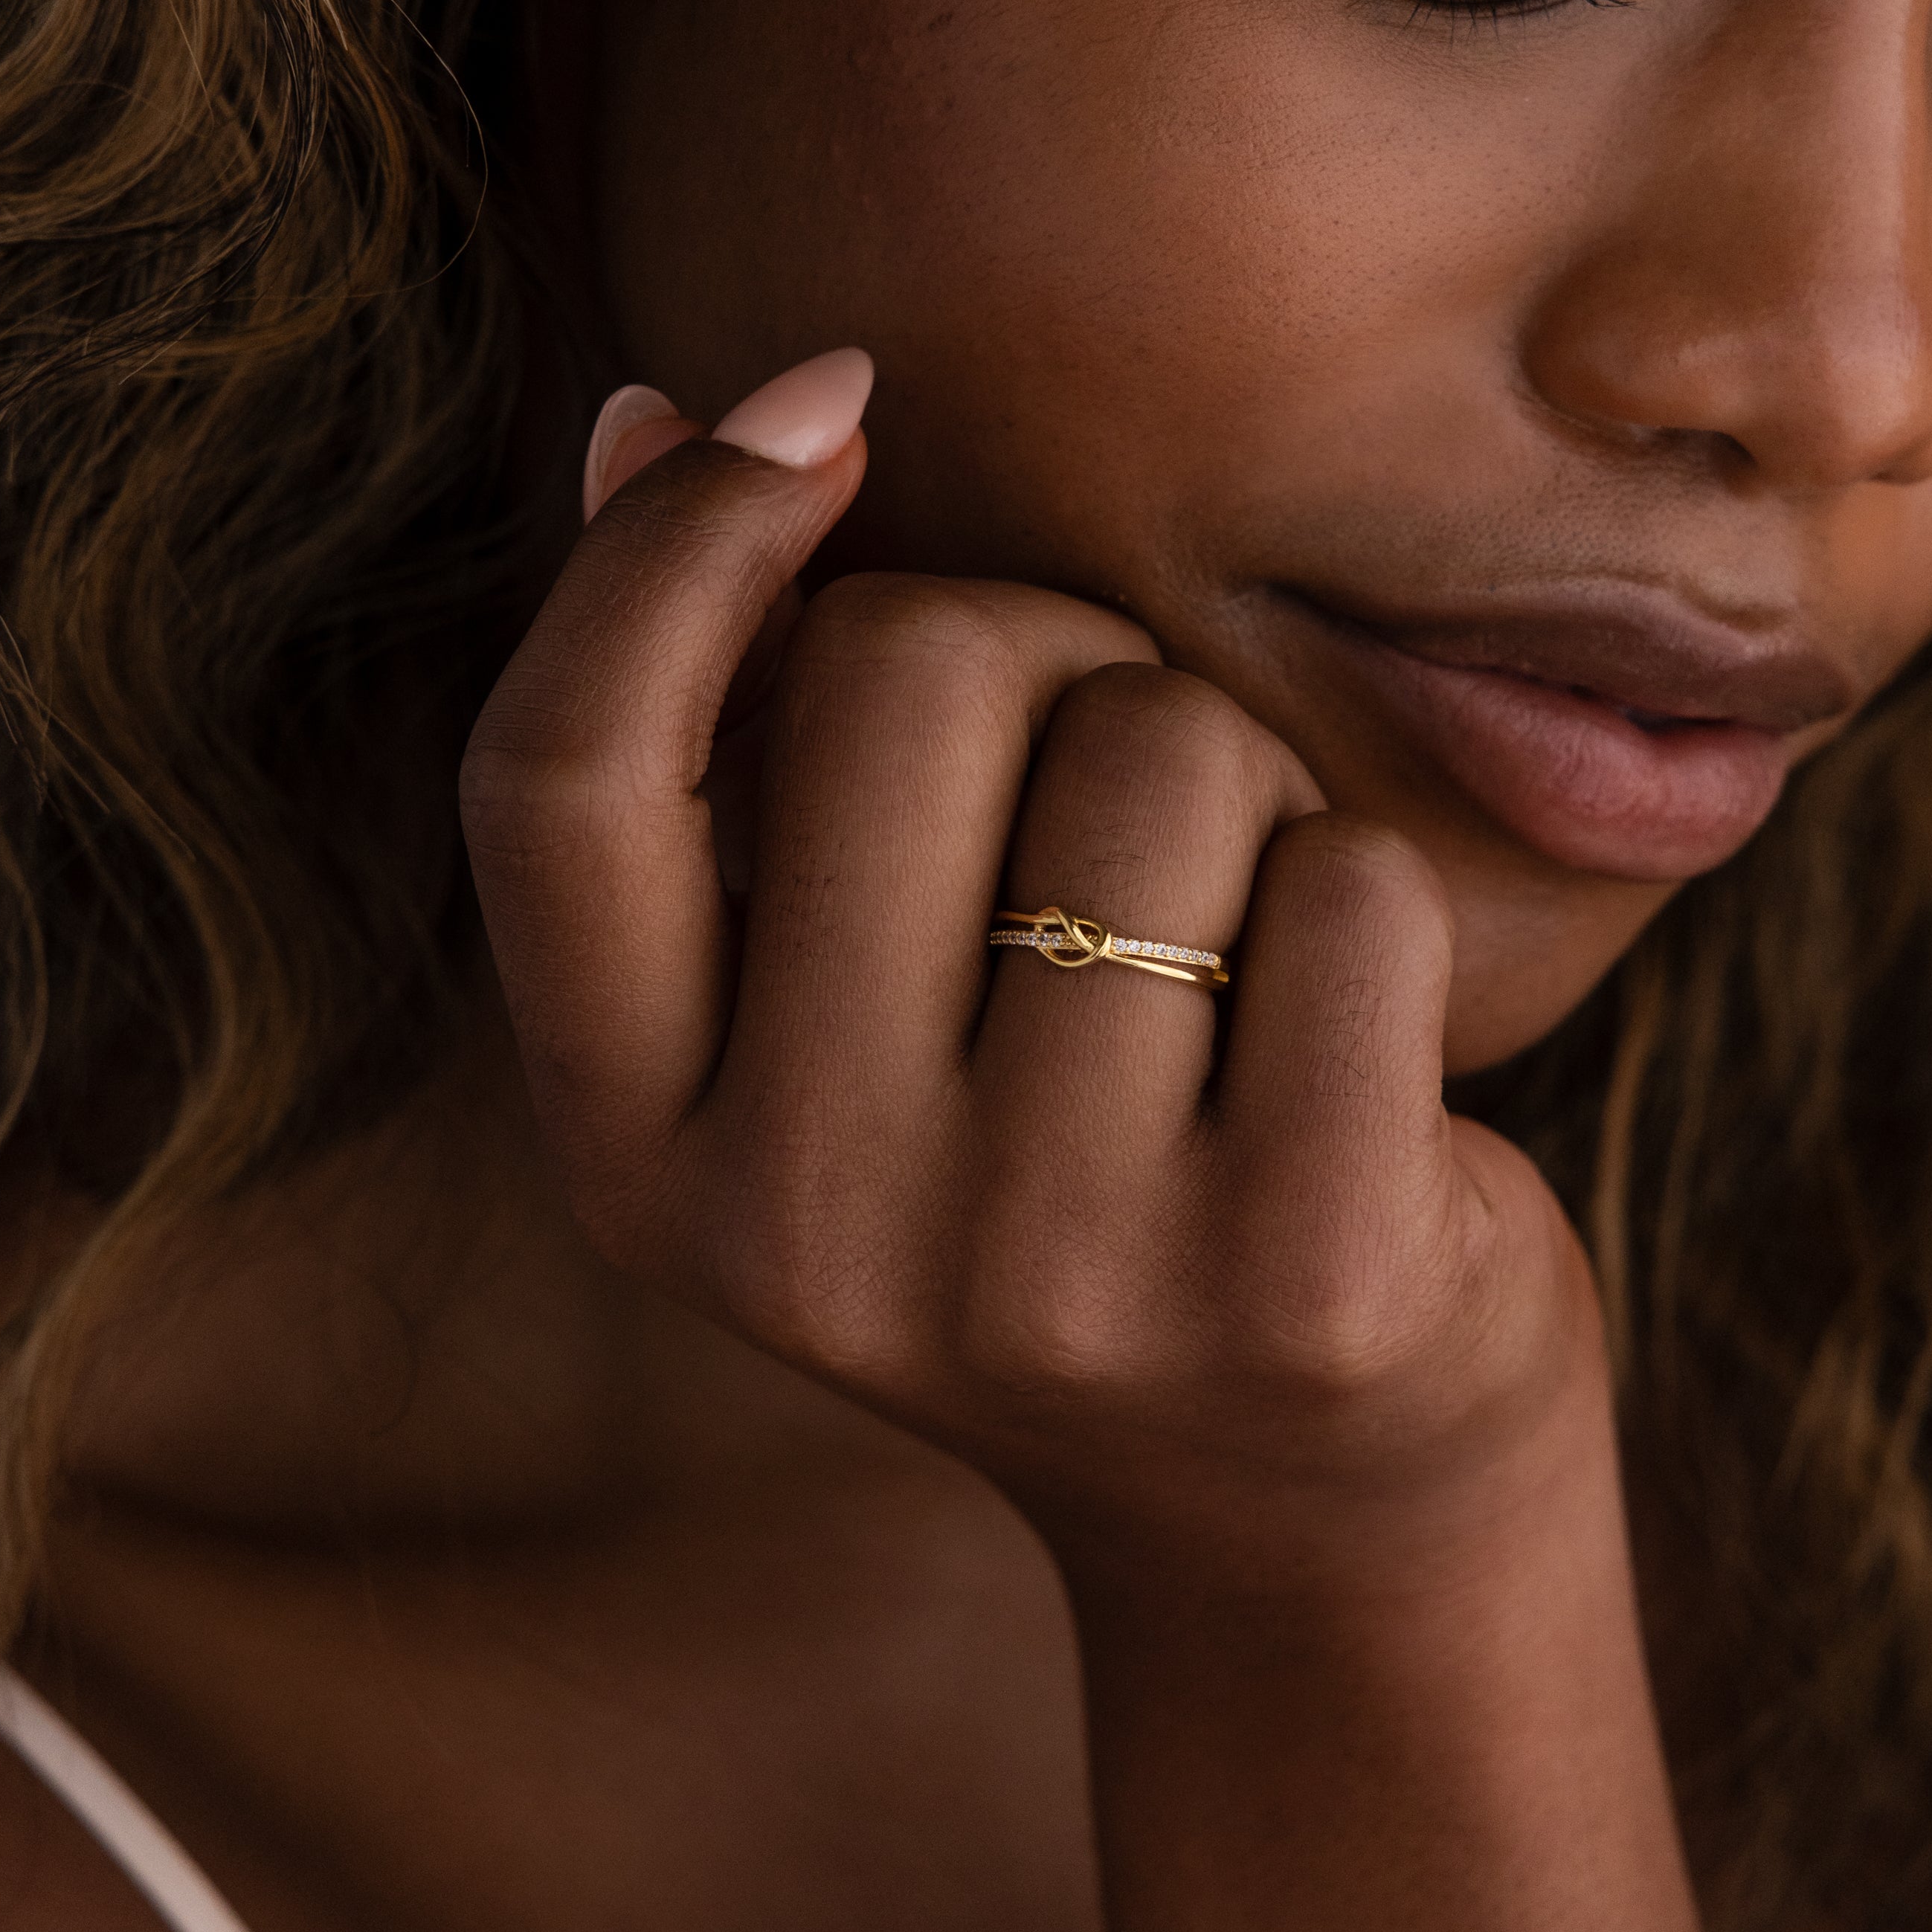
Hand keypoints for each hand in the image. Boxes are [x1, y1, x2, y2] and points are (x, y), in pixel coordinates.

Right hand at [463, 356, 1727, 1931]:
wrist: (1308, 1518)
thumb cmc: (1068, 1188)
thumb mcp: (849, 1017)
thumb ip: (737, 740)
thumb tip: (648, 414)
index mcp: (642, 1158)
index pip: (562, 774)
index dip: (671, 545)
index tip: (816, 413)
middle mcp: (806, 1234)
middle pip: (905, 679)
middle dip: (1050, 660)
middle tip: (1112, 808)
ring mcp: (1051, 1280)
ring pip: (1159, 754)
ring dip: (1230, 791)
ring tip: (1227, 963)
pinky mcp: (1302, 1292)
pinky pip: (1353, 884)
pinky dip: (1368, 899)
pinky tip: (1348, 1053)